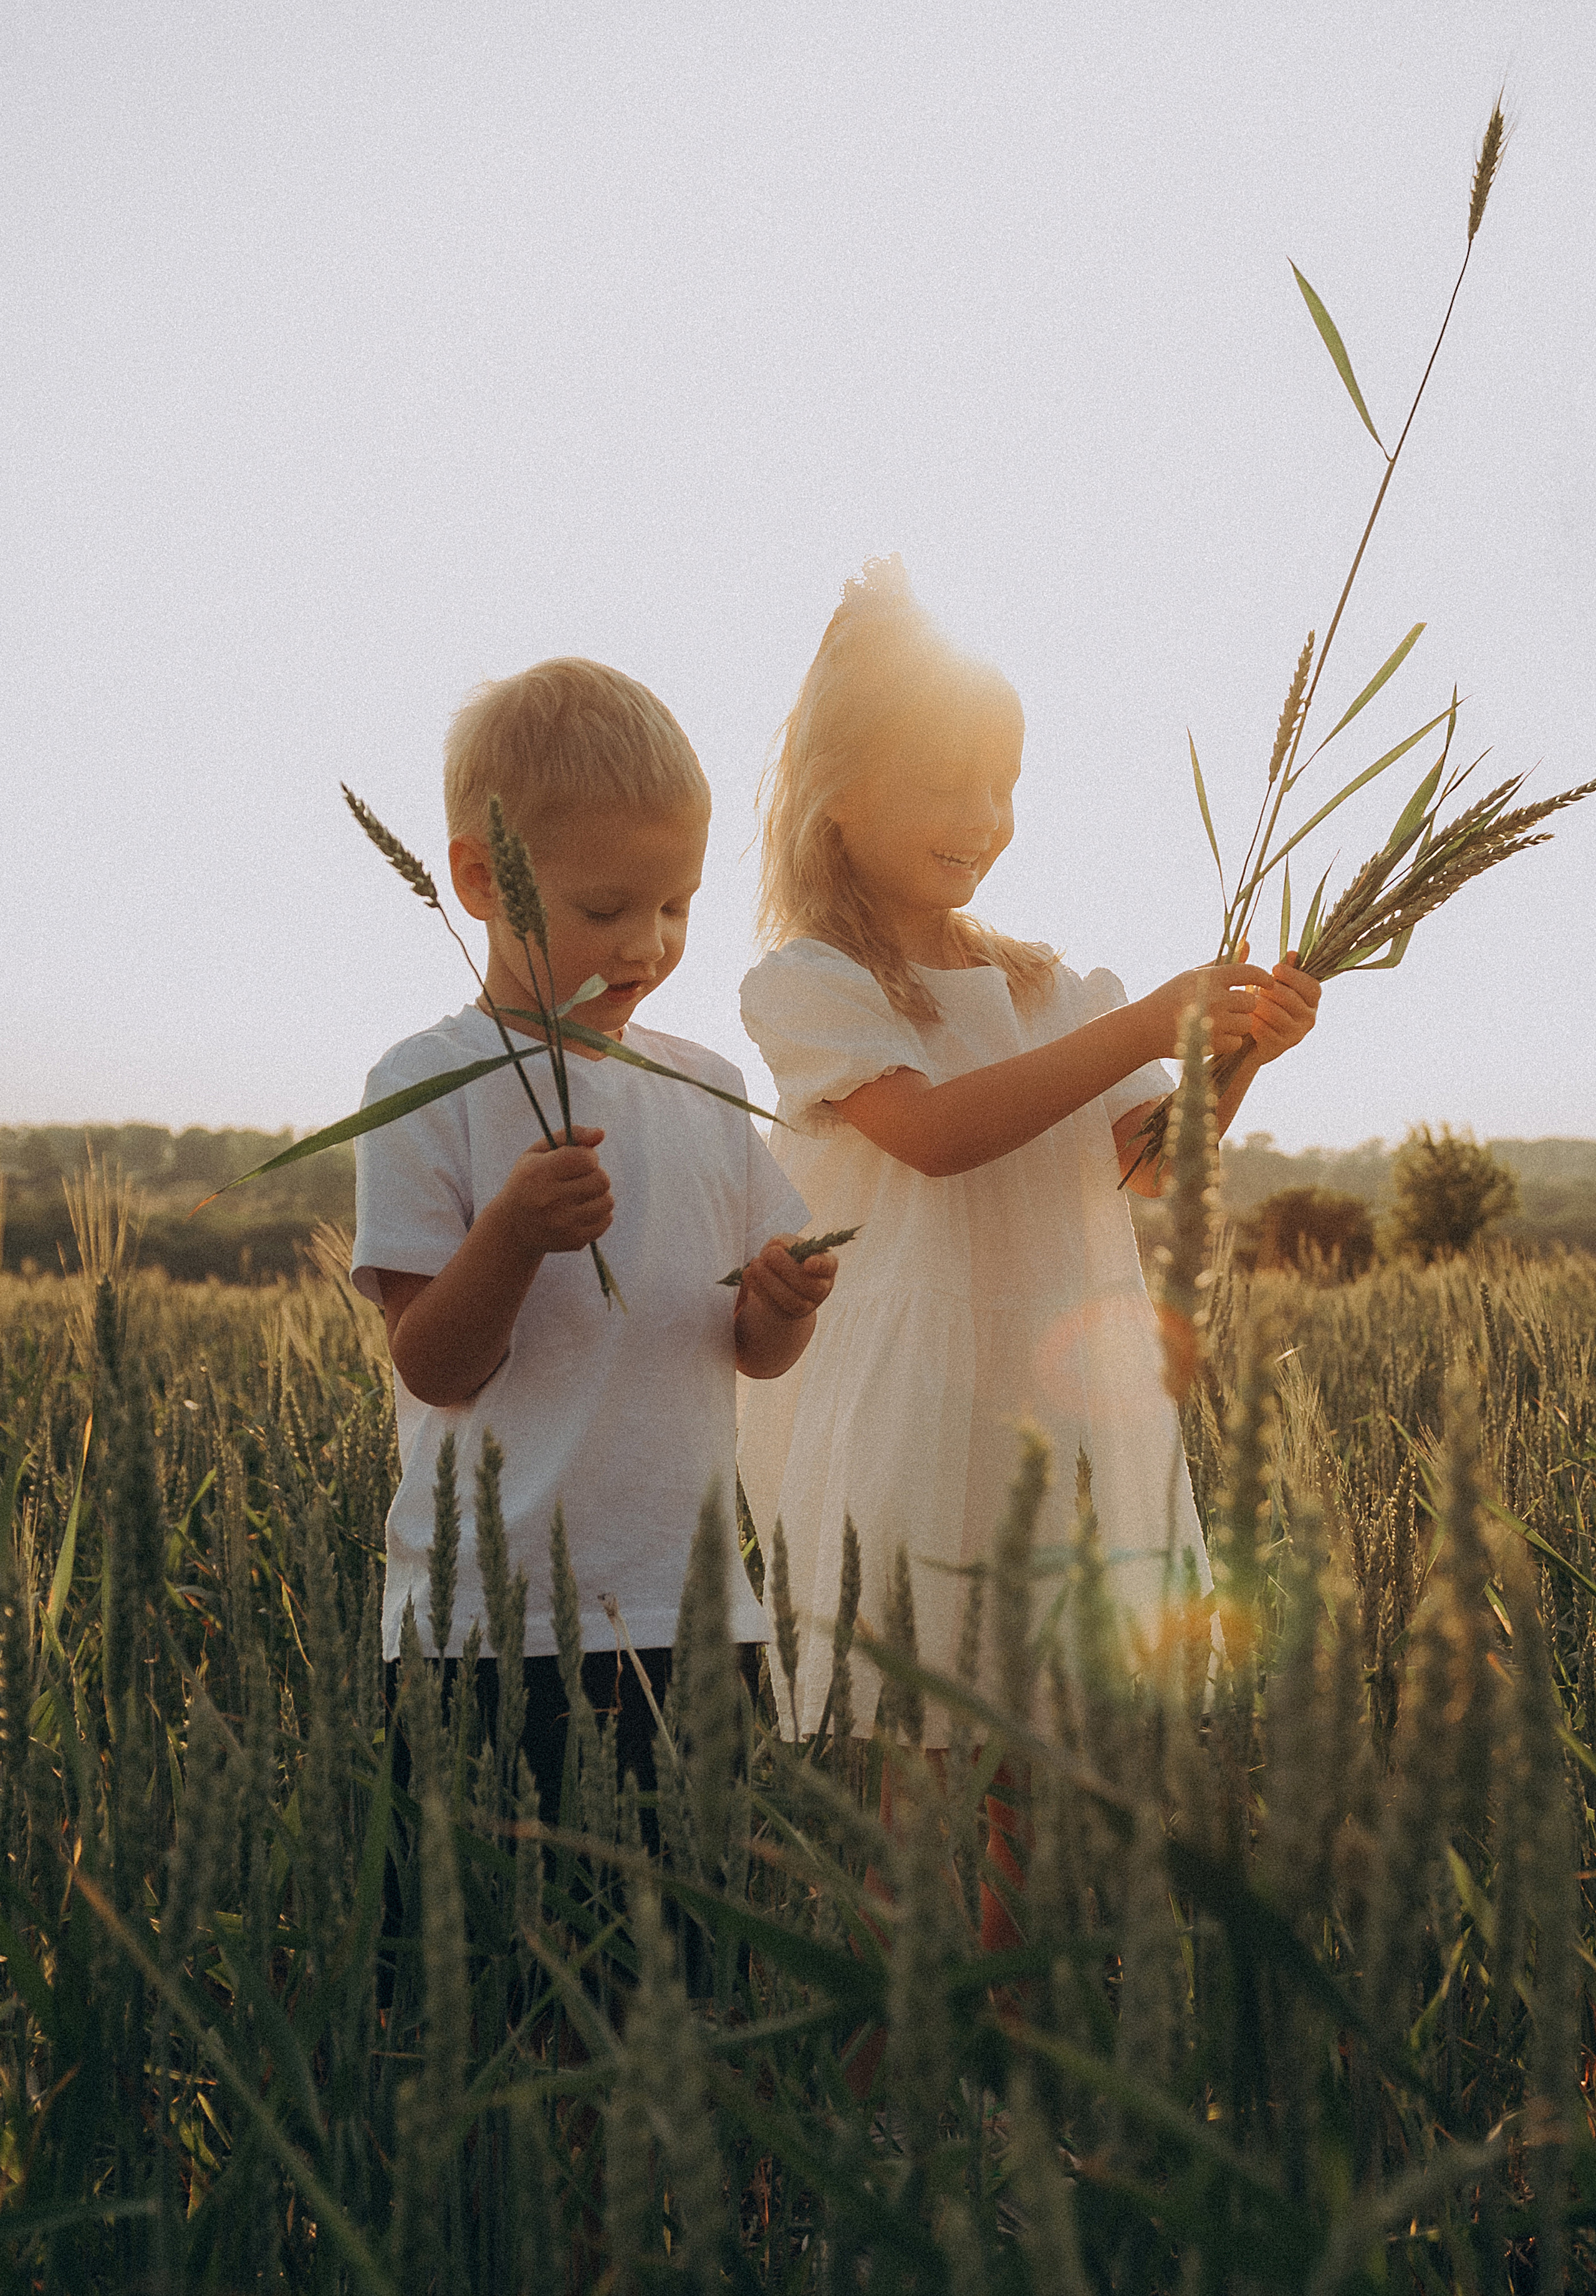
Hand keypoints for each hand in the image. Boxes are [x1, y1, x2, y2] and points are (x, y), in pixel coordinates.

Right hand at [498, 1126, 613, 1257]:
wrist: (513, 1227)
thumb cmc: (529, 1180)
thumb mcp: (539, 1151)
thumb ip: (571, 1135)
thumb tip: (601, 1133)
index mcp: (538, 1173)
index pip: (586, 1159)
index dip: (588, 1157)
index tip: (578, 1160)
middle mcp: (549, 1200)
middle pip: (601, 1180)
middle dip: (595, 1174)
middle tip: (579, 1178)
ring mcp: (562, 1224)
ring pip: (607, 1201)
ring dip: (599, 1194)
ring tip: (581, 1194)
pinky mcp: (573, 1240)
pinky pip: (606, 1220)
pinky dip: (599, 1213)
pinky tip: (581, 1210)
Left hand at [739, 1233, 837, 1322]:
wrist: (778, 1276)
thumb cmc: (787, 1254)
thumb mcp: (787, 1243)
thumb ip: (784, 1242)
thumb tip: (777, 1246)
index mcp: (827, 1266)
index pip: (829, 1266)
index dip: (820, 1266)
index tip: (807, 1263)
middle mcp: (821, 1288)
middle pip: (810, 1286)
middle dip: (787, 1270)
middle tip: (768, 1254)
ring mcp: (807, 1305)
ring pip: (792, 1301)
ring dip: (770, 1282)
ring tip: (755, 1264)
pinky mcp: (788, 1314)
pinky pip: (775, 1307)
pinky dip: (760, 1290)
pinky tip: (748, 1274)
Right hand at [1141, 959, 1276, 1059]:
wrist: (1145, 1028)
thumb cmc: (1170, 997)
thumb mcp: (1192, 975)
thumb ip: (1223, 962)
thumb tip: (1248, 945)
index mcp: (1210, 978)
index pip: (1250, 972)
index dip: (1264, 977)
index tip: (1268, 982)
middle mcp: (1214, 999)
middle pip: (1252, 1002)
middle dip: (1245, 1005)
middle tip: (1233, 1007)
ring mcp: (1213, 1023)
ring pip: (1247, 1023)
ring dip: (1239, 1024)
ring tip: (1222, 1022)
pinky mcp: (1211, 1044)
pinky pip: (1237, 1042)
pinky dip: (1230, 1041)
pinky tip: (1216, 1036)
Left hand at [1246, 948, 1320, 1062]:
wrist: (1243, 1037)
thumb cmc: (1259, 1005)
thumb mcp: (1271, 985)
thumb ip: (1283, 970)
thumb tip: (1291, 953)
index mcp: (1311, 1002)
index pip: (1312, 987)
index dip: (1294, 976)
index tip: (1275, 968)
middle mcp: (1308, 1019)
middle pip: (1292, 999)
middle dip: (1271, 991)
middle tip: (1257, 988)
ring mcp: (1295, 1036)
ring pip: (1276, 1013)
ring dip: (1259, 1005)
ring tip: (1249, 1002)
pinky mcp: (1278, 1048)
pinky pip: (1264, 1029)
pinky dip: (1252, 1020)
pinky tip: (1245, 1017)